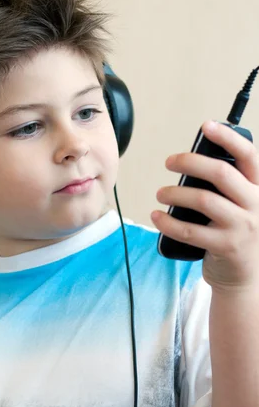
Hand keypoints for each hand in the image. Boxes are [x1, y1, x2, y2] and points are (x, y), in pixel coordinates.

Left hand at [151, 120, 258, 291]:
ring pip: (202, 200)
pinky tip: (157, 216)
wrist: (245, 279)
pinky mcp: (226, 247)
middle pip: (220, 173)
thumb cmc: (237, 235)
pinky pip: (189, 230)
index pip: (250, 156)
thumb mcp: (243, 206)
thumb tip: (193, 164)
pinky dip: (168, 222)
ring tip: (160, 193)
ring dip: (174, 193)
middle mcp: (257, 205)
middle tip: (169, 162)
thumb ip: (229, 187)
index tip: (206, 127)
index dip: (228, 138)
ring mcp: (243, 228)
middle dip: (190, 162)